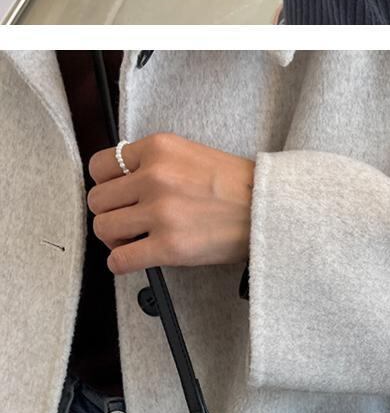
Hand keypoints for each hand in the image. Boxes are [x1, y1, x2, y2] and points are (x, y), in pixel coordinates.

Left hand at [87, 132, 253, 273]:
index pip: (100, 166)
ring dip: (114, 238)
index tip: (117, 195)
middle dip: (109, 213)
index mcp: (159, 148)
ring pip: (103, 228)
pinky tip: (134, 259)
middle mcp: (155, 176)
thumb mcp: (189, 153)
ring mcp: (160, 212)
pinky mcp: (169, 246)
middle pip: (97, 200)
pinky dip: (120, 263)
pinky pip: (120, 260)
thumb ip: (153, 162)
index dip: (105, 184)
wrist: (268, 208)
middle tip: (127, 220)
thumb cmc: (235, 185)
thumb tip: (120, 183)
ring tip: (132, 239)